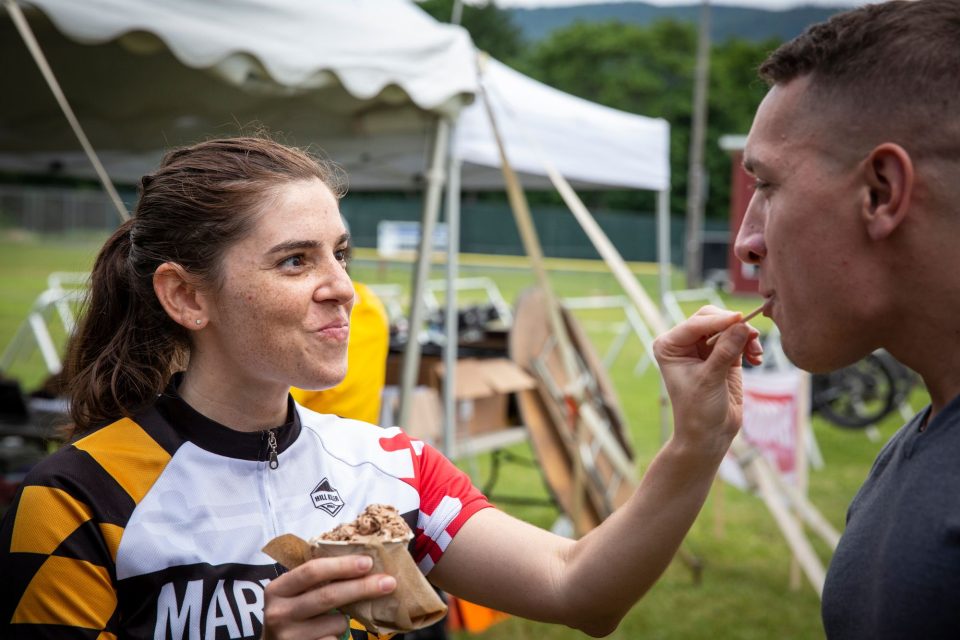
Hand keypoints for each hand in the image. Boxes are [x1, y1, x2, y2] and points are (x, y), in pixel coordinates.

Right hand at [262, 554, 396, 639]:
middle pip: (329, 596)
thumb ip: (318, 579)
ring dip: (347, 620)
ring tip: (334, 621)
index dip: (342, 565)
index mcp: (277, 589)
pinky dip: (339, 637)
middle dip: (362, 587)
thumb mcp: (295, 594)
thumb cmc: (292, 615)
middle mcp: (279, 613)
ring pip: (337, 623)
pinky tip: (328, 635)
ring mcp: (289, 637)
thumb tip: (364, 564)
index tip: (368, 561)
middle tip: (388, 582)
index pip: (312, 571)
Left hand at [653, 306, 762, 456]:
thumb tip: (742, 325)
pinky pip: (738, 340)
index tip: (741, 319)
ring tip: (756, 354)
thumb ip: (725, 352)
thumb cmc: (698, 411)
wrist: (708, 435)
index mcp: (669, 346)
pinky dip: (749, 344)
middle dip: (733, 326)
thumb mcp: (709, 380)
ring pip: (728, 328)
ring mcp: (704, 348)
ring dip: (745, 336)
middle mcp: (684, 343)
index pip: (696, 323)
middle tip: (753, 337)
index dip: (719, 320)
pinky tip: (756, 359)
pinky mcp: (722, 355)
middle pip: (712, 319)